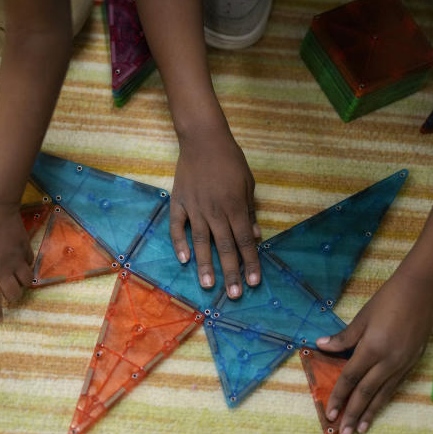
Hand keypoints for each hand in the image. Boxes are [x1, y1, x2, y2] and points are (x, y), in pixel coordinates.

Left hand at [0, 194, 33, 321]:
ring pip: (26, 282)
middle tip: (8, 294)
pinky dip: (27, 267)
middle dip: (12, 298)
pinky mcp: (25, 249)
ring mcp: (15, 260)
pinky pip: (30, 264)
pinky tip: (21, 262)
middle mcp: (1, 270)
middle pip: (14, 294)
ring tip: (17, 281)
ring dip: (22, 284)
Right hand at [170, 128, 260, 298]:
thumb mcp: (248, 183)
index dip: (250, 262)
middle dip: (231, 272)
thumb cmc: (230, 160)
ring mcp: (195, 208)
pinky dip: (179, 243)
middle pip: (224, 247)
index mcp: (235, 207)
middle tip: (234, 295)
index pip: (245, 241)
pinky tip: (183, 260)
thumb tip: (255, 235)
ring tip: (208, 286)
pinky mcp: (178, 202)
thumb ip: (249, 211)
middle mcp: (215, 211)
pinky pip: (177, 226)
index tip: (254, 282)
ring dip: (205, 265)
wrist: (203, 139)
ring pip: (200, 242)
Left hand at [317, 271, 432, 433]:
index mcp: (371, 348)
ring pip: (382, 394)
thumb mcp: (362, 317)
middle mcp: (387, 361)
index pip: (350, 378)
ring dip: (369, 413)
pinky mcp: (411, 363)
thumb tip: (321, 346)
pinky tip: (377, 409)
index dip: (338, 396)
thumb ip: (343, 337)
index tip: (329, 413)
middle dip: (352, 413)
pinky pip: (394, 387)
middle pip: (365, 393)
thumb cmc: (388, 300)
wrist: (421, 291)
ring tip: (359, 430)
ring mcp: (401, 364)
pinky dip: (384, 401)